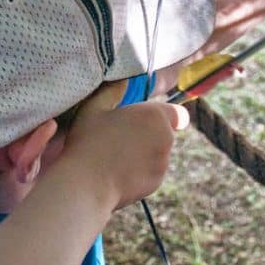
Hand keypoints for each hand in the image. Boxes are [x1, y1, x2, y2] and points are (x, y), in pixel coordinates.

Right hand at [64, 83, 189, 209]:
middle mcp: (166, 138)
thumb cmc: (89, 141)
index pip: (178, 114)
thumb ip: (112, 91)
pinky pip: (151, 173)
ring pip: (158, 154)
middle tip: (121, 137)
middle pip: (164, 134)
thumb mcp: (94, 108)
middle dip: (148, 135)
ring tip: (116, 157)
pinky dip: (140, 172)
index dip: (167, 116)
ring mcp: (163, 163)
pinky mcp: (156, 183)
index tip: (148, 121)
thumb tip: (122, 81)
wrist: (86, 183)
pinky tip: (117, 173)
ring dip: (144, 154)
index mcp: (154, 115)